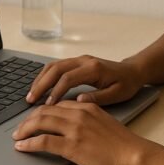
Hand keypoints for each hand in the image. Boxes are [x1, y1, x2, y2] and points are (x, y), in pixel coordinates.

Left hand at [12, 101, 152, 164]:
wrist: (134, 154)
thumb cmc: (123, 143)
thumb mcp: (104, 121)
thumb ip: (86, 118)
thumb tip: (71, 124)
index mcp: (86, 106)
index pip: (56, 104)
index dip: (40, 111)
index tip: (33, 119)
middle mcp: (78, 113)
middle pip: (44, 110)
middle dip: (28, 119)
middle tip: (19, 128)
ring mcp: (74, 129)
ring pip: (40, 122)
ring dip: (24, 129)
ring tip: (17, 137)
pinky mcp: (72, 146)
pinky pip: (43, 141)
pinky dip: (29, 143)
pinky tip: (22, 147)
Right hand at [26, 55, 144, 105]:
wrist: (133, 71)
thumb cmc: (127, 84)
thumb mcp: (118, 94)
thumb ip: (98, 97)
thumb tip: (78, 100)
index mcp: (94, 68)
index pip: (68, 78)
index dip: (55, 91)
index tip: (48, 105)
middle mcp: (84, 60)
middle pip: (56, 69)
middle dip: (41, 84)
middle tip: (30, 100)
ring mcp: (80, 59)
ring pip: (53, 66)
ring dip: (40, 79)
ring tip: (31, 95)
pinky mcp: (77, 62)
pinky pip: (57, 66)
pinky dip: (45, 76)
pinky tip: (39, 87)